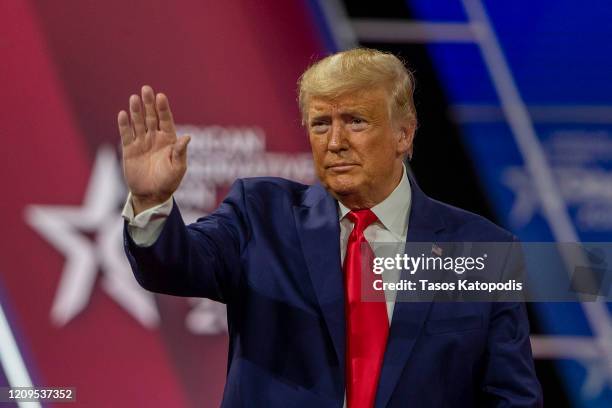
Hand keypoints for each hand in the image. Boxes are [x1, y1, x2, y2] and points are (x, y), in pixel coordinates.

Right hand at [117, 85, 189, 214]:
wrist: (152, 195)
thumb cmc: (169, 182)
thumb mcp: (178, 168)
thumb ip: (180, 152)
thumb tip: (187, 137)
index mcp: (169, 140)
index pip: (166, 120)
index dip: (163, 108)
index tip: (161, 96)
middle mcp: (155, 138)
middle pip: (151, 117)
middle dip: (149, 103)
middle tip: (146, 89)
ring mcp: (142, 142)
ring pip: (138, 123)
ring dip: (136, 111)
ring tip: (134, 98)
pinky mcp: (129, 149)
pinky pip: (126, 134)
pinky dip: (124, 125)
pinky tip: (123, 114)